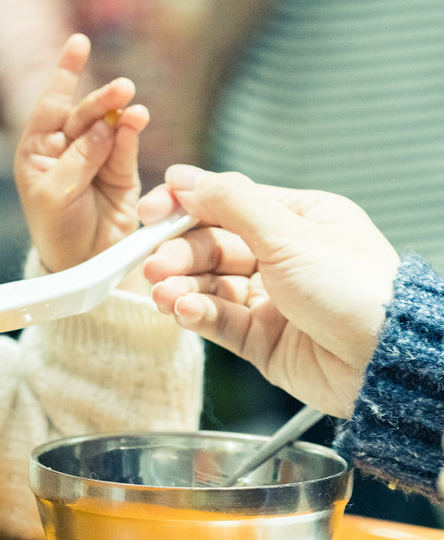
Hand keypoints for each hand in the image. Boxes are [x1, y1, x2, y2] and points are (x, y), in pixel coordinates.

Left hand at [15, 34, 148, 272]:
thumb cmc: (55, 228)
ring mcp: (96, 156)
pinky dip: (132, 133)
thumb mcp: (55, 194)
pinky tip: (137, 121)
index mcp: (37, 148)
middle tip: (122, 88)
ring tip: (132, 107)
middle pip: (84, 112)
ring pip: (110, 125)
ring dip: (121, 113)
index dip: (65, 73)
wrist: (80, 263)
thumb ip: (79, 159)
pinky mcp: (121, 171)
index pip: (50, 104)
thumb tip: (105, 125)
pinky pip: (127, 146)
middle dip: (102, 99)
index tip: (79, 44)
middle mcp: (66, 147)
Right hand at [138, 165, 399, 416]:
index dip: (186, 206)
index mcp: (299, 219)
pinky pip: (218, 320)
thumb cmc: (358, 290)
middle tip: (155, 264)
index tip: (152, 212)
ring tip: (163, 293)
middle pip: (212, 246)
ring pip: (210, 284)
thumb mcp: (290, 234)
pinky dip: (196, 313)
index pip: (228, 204)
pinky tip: (184, 310)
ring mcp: (273, 299)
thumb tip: (186, 177)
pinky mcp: (262, 339)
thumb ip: (231, 203)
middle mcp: (284, 256)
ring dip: (181, 286)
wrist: (387, 363)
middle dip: (180, 253)